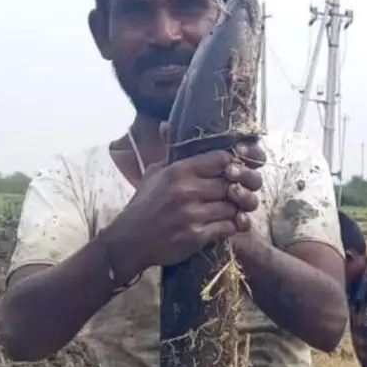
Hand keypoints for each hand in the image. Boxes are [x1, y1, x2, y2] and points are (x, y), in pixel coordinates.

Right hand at [103, 149, 262, 279]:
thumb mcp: (153, 173)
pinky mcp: (195, 236)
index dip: (232, 165)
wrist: (129, 241)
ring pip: (233, 207)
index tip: (232, 172)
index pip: (221, 159)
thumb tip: (166, 125)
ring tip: (231, 210)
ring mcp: (192, 214)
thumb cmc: (144, 205)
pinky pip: (228, 227)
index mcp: (178, 171)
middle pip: (232, 183)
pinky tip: (227, 225)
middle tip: (236, 194)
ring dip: (236, 209)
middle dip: (238, 189)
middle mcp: (186, 190)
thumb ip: (167, 151)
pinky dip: (232, 226)